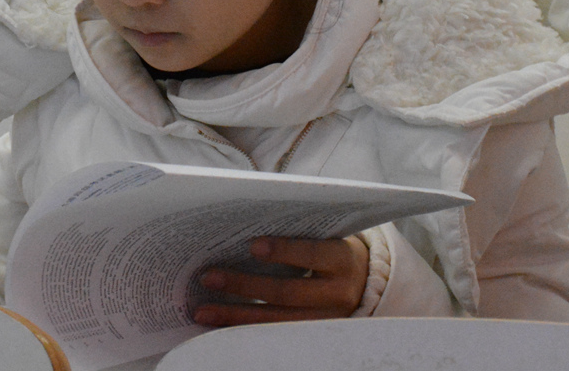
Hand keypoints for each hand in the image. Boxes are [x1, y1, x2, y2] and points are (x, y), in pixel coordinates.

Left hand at [193, 236, 368, 326]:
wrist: (365, 285)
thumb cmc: (332, 252)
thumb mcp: (326, 237)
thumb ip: (296, 234)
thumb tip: (244, 229)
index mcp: (342, 260)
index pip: (312, 253)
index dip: (284, 250)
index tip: (252, 245)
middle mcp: (338, 294)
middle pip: (287, 292)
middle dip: (244, 286)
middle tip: (209, 277)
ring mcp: (326, 322)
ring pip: (276, 321)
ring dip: (235, 316)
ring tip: (203, 311)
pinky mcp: (312, 339)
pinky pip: (274, 336)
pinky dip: (244, 331)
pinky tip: (220, 327)